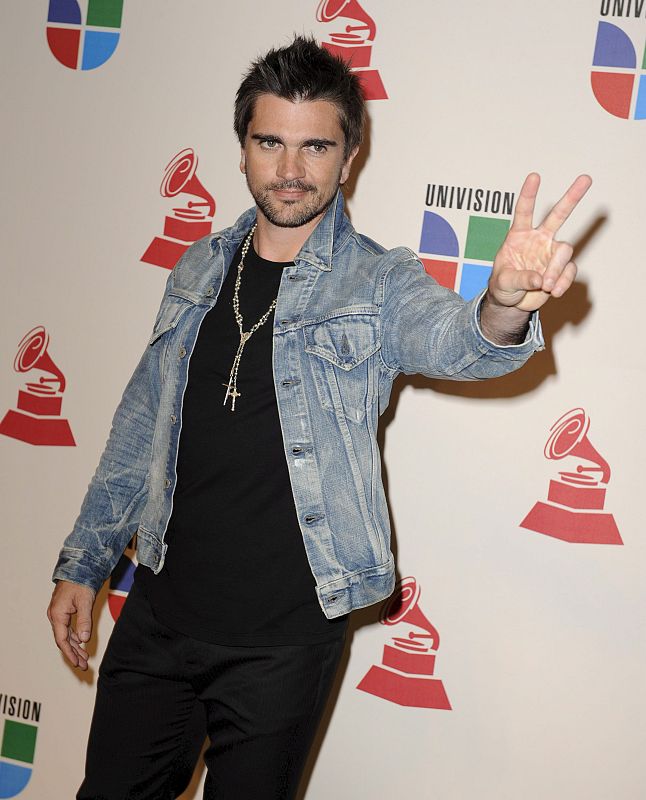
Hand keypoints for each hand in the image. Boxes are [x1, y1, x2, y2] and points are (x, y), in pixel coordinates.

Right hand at [47, 581, 94, 670]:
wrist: (78, 567)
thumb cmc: (80, 582)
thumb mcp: (85, 601)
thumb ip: (84, 620)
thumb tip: (84, 639)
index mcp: (57, 615)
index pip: (62, 640)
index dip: (70, 653)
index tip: (77, 663)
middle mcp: (55, 615)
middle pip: (64, 640)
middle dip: (73, 653)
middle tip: (83, 665)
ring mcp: (59, 613)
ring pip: (66, 635)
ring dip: (75, 646)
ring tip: (84, 657)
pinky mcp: (64, 611)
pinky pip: (68, 628)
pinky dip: (75, 637)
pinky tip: (81, 643)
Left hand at [488, 173, 591, 312]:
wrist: (512, 303)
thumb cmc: (503, 286)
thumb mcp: (503, 283)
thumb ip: (520, 279)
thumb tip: (540, 279)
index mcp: (518, 235)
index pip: (524, 211)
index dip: (529, 194)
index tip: (534, 176)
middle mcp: (538, 239)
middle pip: (558, 215)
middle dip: (572, 197)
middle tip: (586, 178)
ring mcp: (551, 253)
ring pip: (565, 250)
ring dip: (556, 269)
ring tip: (546, 286)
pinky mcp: (561, 268)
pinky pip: (569, 271)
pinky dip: (562, 282)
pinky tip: (553, 291)